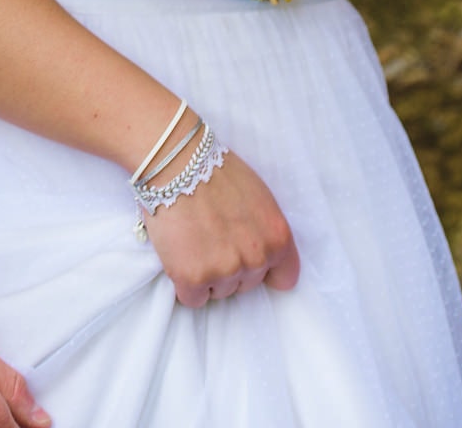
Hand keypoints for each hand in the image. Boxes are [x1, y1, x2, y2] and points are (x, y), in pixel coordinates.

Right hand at [143, 150, 299, 306]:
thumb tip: (263, 255)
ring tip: (193, 240)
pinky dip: (184, 283)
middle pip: (247, 285)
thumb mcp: (259, 198)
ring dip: (207, 274)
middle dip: (230, 266)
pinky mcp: (193, 278)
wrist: (176, 162)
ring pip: (219, 291)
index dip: (265, 271)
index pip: (285, 279)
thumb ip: (265, 231)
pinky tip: (180, 254)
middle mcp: (257, 258)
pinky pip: (193, 299)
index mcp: (278, 238)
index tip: (249, 261)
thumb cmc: (215, 172)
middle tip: (211, 236)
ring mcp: (225, 270)